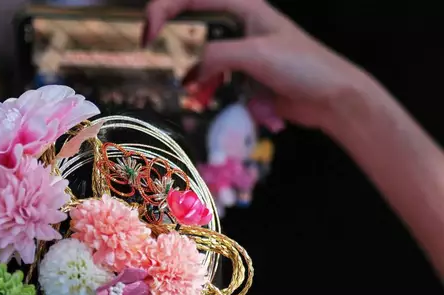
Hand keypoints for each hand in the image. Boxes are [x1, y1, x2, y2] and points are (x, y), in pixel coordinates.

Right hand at [143, 0, 379, 132]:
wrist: (332, 99)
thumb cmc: (302, 67)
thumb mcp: (256, 54)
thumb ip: (216, 56)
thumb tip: (188, 74)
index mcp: (241, 7)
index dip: (162, 11)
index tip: (148, 37)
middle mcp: (236, 25)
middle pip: (190, 27)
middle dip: (172, 46)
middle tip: (156, 64)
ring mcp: (239, 51)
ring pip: (198, 57)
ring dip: (190, 74)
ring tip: (188, 91)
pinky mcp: (241, 76)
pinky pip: (212, 78)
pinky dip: (205, 88)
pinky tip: (204, 99)